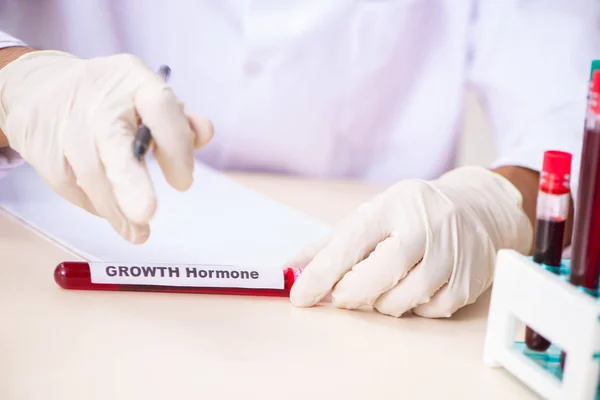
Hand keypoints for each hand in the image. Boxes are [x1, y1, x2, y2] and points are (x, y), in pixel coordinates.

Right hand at [0, 50, 212, 242]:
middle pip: (115, 141)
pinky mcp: (40, 144)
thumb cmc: (111, 100)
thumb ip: (179, 122)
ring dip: (117, 211)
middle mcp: (98, 97)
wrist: (39, 86)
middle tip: (147, 213)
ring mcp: (65, 120)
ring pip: (91, 175)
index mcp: (134, 79)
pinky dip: (93, 204)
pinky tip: (109, 210)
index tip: (183, 182)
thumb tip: (205, 133)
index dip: (176, 145)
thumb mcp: (146, 98)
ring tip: (138, 232)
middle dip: (131, 182)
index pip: (161, 107)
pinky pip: (69, 185)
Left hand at [289, 166, 532, 317]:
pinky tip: (412, 288)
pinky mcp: (469, 282)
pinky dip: (411, 309)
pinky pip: (427, 313)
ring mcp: (452, 255)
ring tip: (382, 285)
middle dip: (350, 293)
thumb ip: (329, 244)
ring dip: (380, 303)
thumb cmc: (413, 214)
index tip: (300, 295)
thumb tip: (290, 271)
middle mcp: (425, 226)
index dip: (321, 273)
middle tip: (341, 295)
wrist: (478, 208)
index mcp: (393, 205)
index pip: (350, 243)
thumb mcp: (371, 216)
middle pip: (378, 275)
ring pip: (401, 301)